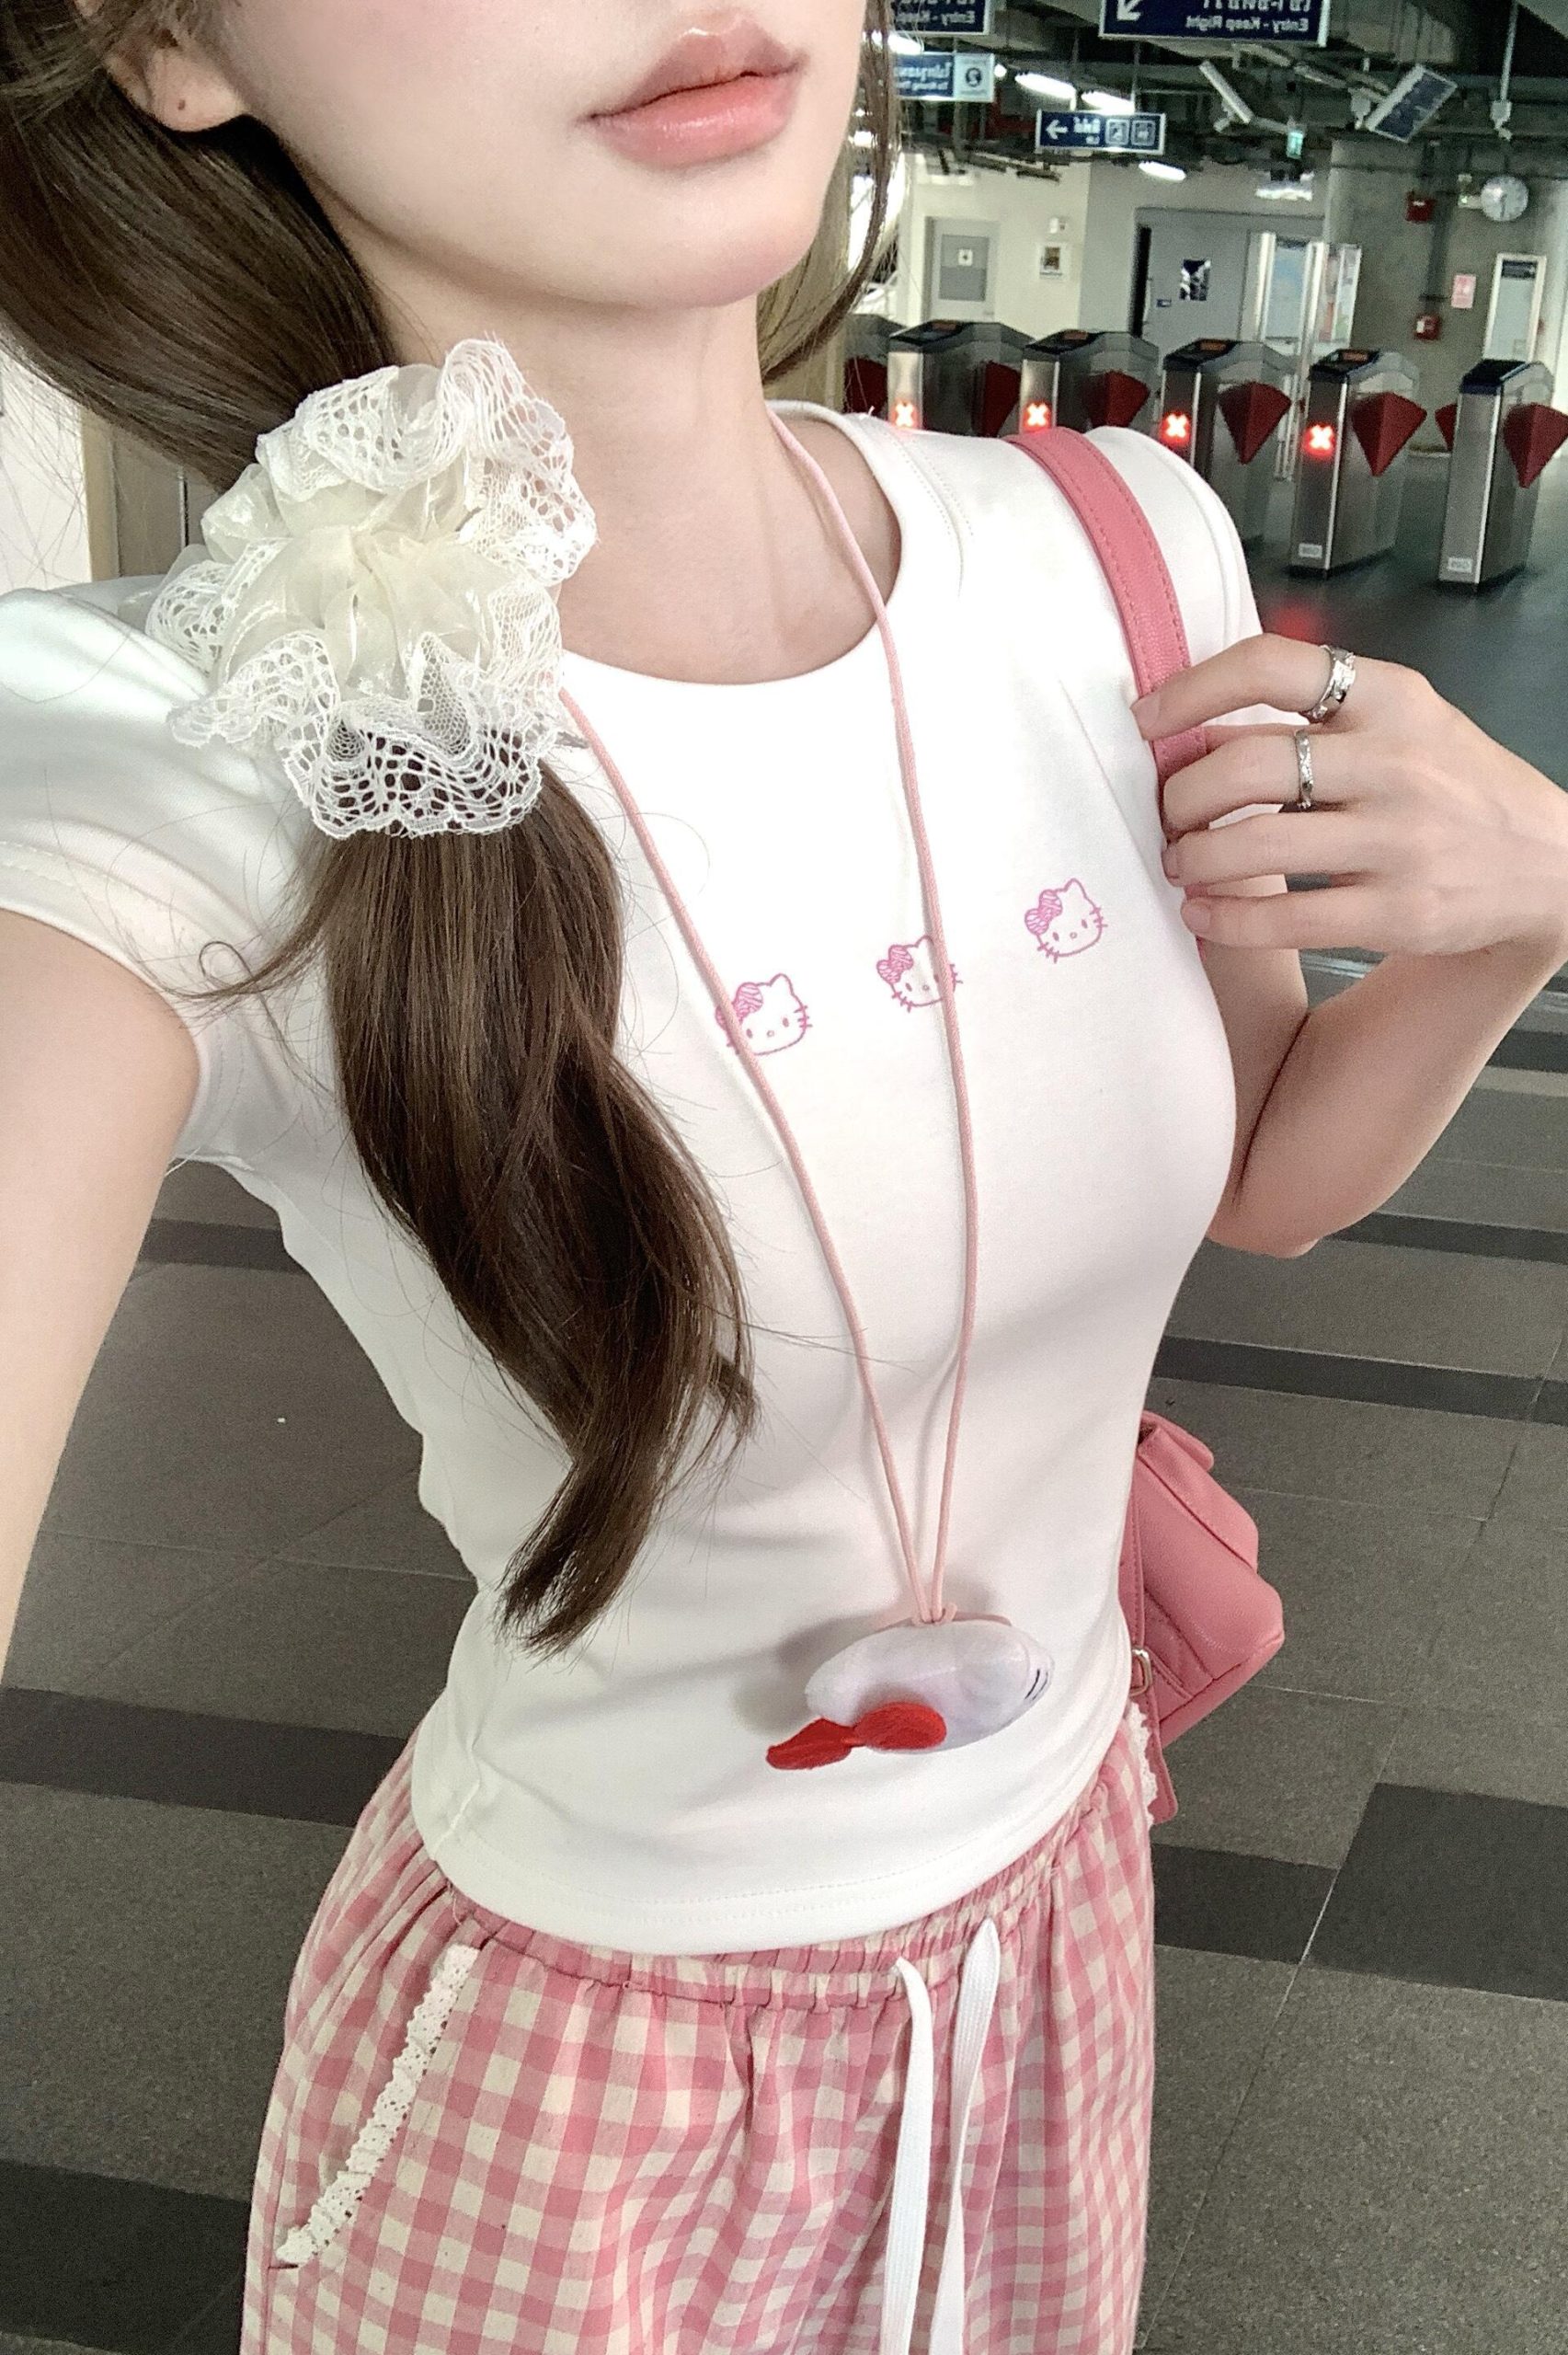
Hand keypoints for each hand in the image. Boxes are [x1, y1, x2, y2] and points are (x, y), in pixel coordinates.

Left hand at [1134, 635, 1567, 959]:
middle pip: (1244, 767)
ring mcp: (1400, 841)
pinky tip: (1203, 915)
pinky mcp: (1399, 913)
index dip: (1191, 690)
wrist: (1546, 864)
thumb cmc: (1450, 786)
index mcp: (1391, 698)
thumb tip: (1194, 729)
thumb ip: (1312, 718)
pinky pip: (1284, 918)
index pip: (1271, 666)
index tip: (1146, 719)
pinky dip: (1225, 920)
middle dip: (1181, 797)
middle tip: (1169, 815)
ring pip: (1254, 847)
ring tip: (1181, 863)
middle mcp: (1395, 762)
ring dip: (1193, 859)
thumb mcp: (1400, 725)